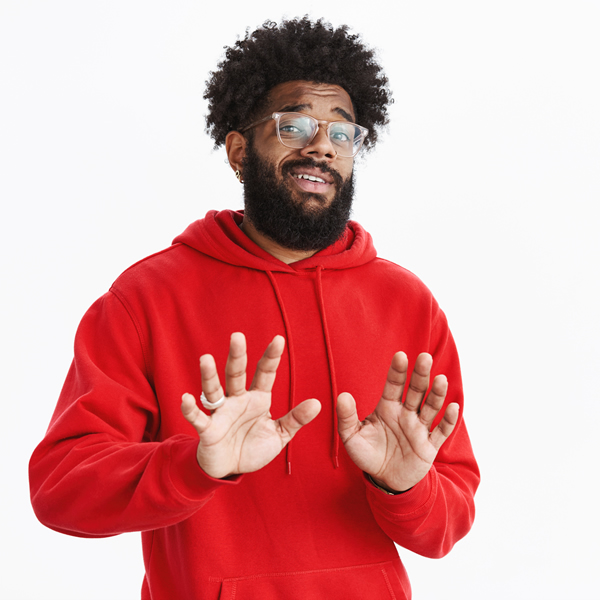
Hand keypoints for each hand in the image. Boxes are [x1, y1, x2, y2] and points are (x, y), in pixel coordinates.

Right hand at [181, 333, 320, 478]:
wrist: (230, 469)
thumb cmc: (253, 447)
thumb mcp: (279, 434)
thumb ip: (296, 419)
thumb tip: (318, 403)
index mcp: (257, 399)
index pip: (265, 373)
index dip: (271, 357)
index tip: (278, 339)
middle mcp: (238, 400)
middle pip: (236, 374)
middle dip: (237, 356)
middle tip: (237, 336)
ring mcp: (221, 413)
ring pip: (214, 390)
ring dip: (209, 376)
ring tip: (206, 359)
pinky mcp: (208, 430)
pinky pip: (198, 417)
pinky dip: (190, 408)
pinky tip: (186, 398)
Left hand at [336, 352, 458, 492]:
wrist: (384, 480)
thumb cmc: (367, 454)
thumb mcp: (351, 437)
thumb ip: (347, 417)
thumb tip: (342, 396)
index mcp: (388, 407)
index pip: (394, 385)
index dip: (397, 371)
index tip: (400, 356)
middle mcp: (406, 413)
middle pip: (416, 391)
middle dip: (420, 374)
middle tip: (425, 357)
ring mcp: (419, 428)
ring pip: (430, 407)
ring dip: (436, 394)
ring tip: (441, 379)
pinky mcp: (429, 446)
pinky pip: (441, 431)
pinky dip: (448, 420)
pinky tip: (453, 407)